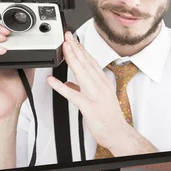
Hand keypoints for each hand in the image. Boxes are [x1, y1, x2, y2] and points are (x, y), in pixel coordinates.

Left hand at [46, 31, 130, 150]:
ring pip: (82, 73)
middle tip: (67, 36)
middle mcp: (100, 86)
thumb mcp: (97, 99)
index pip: (90, 61)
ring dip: (72, 59)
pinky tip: (52, 80)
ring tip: (64, 48)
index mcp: (102, 82)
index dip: (81, 49)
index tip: (73, 39)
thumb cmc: (109, 117)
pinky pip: (73, 95)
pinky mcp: (89, 107)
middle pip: (86, 63)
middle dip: (76, 48)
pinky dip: (61, 87)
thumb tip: (69, 83)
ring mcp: (95, 96)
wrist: (118, 134)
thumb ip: (82, 89)